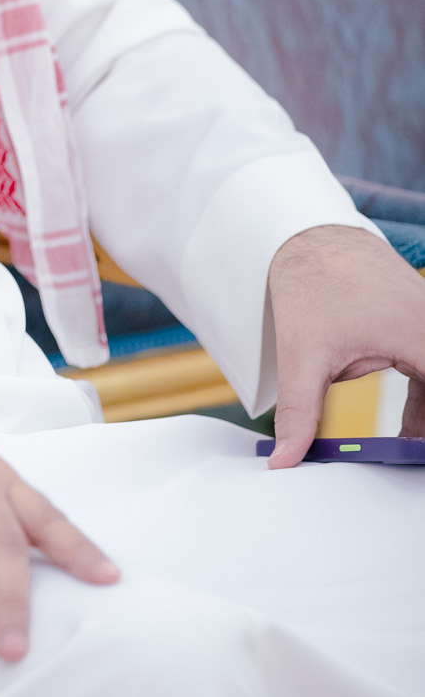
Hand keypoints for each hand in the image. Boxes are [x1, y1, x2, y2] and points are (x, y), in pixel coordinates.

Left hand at [267, 224, 424, 465]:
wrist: (307, 238)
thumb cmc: (310, 286)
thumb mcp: (303, 356)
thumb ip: (300, 412)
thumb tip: (285, 459)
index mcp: (418, 334)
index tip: (417, 450)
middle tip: (411, 455)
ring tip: (409, 448)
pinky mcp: (420, 319)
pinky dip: (424, 394)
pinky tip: (410, 426)